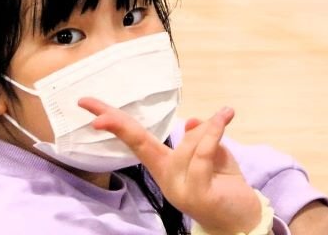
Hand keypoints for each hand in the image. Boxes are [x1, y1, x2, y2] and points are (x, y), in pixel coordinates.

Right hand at [81, 99, 261, 233]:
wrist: (240, 221)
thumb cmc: (224, 185)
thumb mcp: (213, 154)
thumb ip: (200, 138)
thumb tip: (191, 121)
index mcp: (164, 166)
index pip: (134, 139)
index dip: (113, 122)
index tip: (87, 107)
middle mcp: (165, 176)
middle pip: (138, 142)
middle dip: (115, 123)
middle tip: (88, 106)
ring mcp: (178, 186)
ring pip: (188, 142)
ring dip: (212, 131)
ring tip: (224, 127)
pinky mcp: (196, 192)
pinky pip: (203, 153)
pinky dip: (215, 131)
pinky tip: (224, 116)